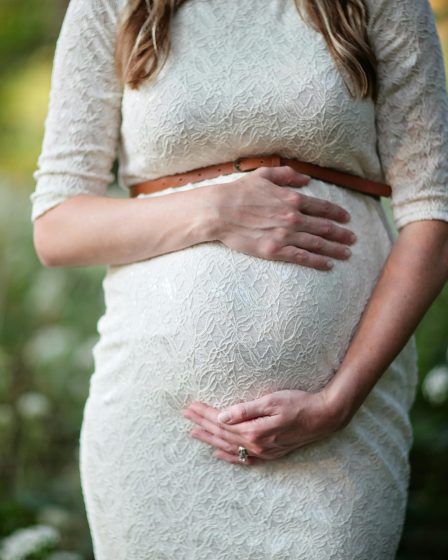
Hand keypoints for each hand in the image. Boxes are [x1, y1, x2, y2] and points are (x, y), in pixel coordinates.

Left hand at [182, 389, 348, 465]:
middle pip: (221, 434)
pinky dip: (229, 456)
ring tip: (194, 433)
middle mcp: (256, 445)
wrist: (323, 417)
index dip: (204, 413)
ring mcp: (263, 451)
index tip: (190, 406)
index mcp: (254, 430)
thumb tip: (221, 416)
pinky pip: (244, 459)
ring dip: (210, 439)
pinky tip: (218, 453)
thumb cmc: (298, 404)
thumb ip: (245, 410)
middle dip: (202, 424)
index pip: (221, 421)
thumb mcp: (271, 401)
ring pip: (229, 446)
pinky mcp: (270, 453)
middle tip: (185, 415)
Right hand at [209, 165, 356, 270]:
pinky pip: (302, 257)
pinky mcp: (275, 251)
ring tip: (347, 254)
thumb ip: (287, 175)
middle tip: (353, 239)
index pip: (322, 207)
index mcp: (292, 199)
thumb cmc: (239, 192)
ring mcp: (285, 235)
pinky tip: (328, 265)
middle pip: (325, 227)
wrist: (221, 211)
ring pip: (318, 244)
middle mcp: (293, 217)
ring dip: (335, 249)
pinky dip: (318, 261)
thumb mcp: (264, 175)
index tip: (347, 219)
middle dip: (342, 234)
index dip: (337, 213)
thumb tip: (306, 179)